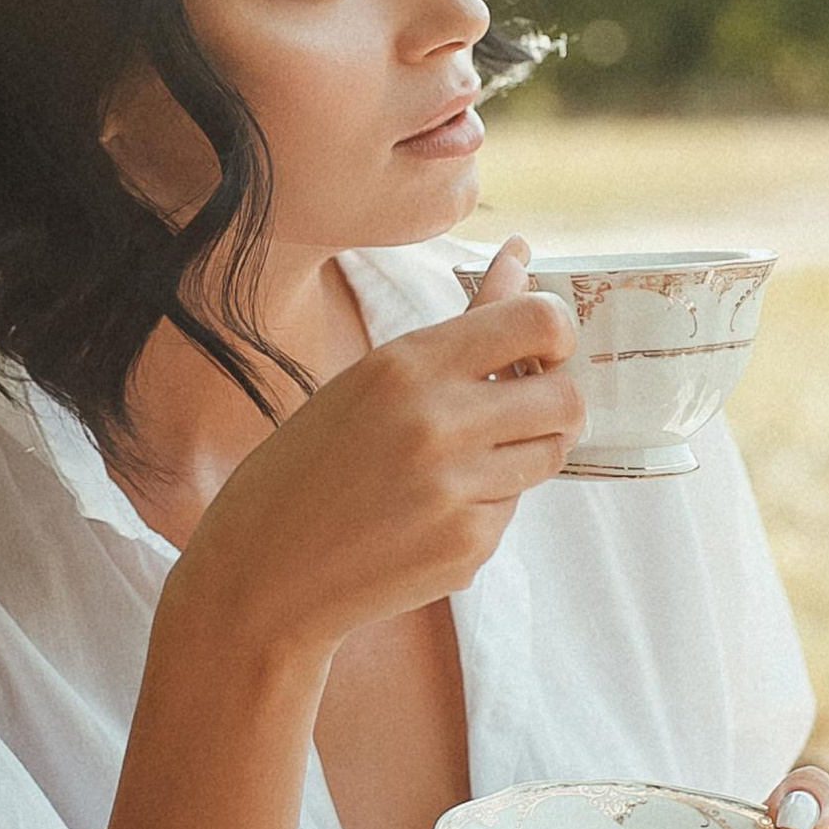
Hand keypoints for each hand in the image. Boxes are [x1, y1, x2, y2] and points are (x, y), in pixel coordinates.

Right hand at [172, 237, 581, 672]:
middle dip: (556, 401)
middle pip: (567, 396)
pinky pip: (513, 508)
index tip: (544, 349)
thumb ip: (461, 329)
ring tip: (462, 463)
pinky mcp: (469, 546)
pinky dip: (485, 505)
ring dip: (524, 452)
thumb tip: (522, 254)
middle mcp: (439, 422)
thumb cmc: (307, 465)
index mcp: (407, 365)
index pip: (538, 321)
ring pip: (550, 454)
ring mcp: (457, 489)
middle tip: (520, 410)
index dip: (557, 332)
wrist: (261, 574)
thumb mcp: (371, 379)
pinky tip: (427, 516)